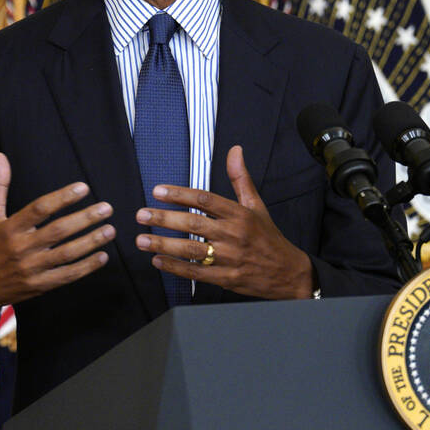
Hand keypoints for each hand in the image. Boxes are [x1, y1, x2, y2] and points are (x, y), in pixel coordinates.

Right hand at [0, 152, 114, 323]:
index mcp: (10, 228)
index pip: (40, 209)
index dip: (62, 197)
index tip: (83, 188)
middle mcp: (21, 248)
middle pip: (58, 231)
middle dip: (85, 218)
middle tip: (107, 208)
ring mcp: (31, 269)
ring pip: (66, 254)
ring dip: (91, 242)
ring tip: (110, 230)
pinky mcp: (39, 286)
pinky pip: (66, 276)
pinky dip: (86, 267)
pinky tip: (103, 257)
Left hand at [134, 145, 313, 299]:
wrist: (288, 273)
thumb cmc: (268, 237)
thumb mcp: (256, 205)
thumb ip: (241, 178)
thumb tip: (235, 150)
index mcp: (240, 214)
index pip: (205, 200)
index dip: (180, 194)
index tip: (158, 191)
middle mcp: (233, 234)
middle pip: (194, 224)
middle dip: (164, 219)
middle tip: (141, 215)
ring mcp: (229, 258)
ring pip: (191, 249)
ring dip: (164, 244)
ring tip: (142, 240)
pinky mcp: (226, 278)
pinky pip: (196, 273)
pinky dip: (175, 268)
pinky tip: (158, 261)